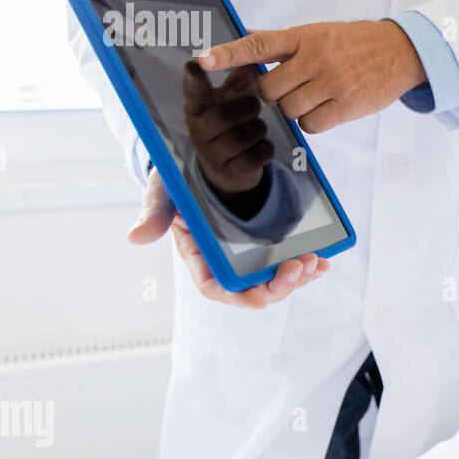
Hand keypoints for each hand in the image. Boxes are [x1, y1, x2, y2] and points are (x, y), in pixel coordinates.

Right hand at [127, 168, 327, 307]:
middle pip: (253, 287)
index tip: (261, 296)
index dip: (239, 295)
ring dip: (297, 276)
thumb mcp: (162, 193)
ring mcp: (248, 252)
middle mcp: (225, 259)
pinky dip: (306, 263)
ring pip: (275, 277)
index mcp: (199, 255)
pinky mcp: (267, 241)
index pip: (216, 286)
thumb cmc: (176, 182)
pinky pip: (288, 259)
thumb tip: (135, 236)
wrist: (198, 162)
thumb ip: (153, 214)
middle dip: (279, 285)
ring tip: (315, 263)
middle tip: (300, 267)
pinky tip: (322, 258)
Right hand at [181, 60, 272, 198]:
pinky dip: (265, 147)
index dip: (194, 80)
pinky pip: (258, 154)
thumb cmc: (229, 123)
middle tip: (253, 105)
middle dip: (248, 108)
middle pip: (226, 115)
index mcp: (197, 108)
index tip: (193, 65)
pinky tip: (259, 145)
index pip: (194, 92)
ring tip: (255, 127)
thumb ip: (240, 79)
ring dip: (258, 129)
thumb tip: (251, 64)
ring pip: (245, 136)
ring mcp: (211, 154)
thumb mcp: (231, 98)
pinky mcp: (230, 173)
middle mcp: (198, 131)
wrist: (227, 169)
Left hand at [197, 20, 425, 132]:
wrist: (400, 52)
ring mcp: (331, 83)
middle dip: (274, 94)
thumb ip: (280, 40)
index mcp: (303, 38)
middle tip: (293, 87)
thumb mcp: (318, 33)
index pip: (258, 45)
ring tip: (315, 96)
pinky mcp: (346, 105)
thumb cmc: (355, 43)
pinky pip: (311, 124)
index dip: (228, 54)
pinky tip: (326, 108)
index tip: (203, 61)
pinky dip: (313, 121)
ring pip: (289, 110)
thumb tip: (244, 34)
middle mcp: (315, 58)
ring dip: (295, 109)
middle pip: (269, 90)